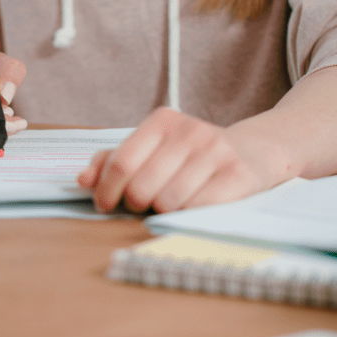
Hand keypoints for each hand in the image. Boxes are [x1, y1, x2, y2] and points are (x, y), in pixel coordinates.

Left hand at [78, 107, 277, 213]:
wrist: (254, 151)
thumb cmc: (191, 156)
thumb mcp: (153, 148)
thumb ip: (112, 161)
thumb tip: (83, 180)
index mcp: (163, 120)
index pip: (122, 162)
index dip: (107, 190)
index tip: (105, 205)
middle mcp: (190, 131)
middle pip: (142, 187)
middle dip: (135, 205)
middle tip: (142, 205)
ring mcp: (216, 152)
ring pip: (168, 202)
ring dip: (163, 212)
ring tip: (169, 204)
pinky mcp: (238, 175)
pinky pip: (198, 209)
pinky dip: (188, 216)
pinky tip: (190, 207)